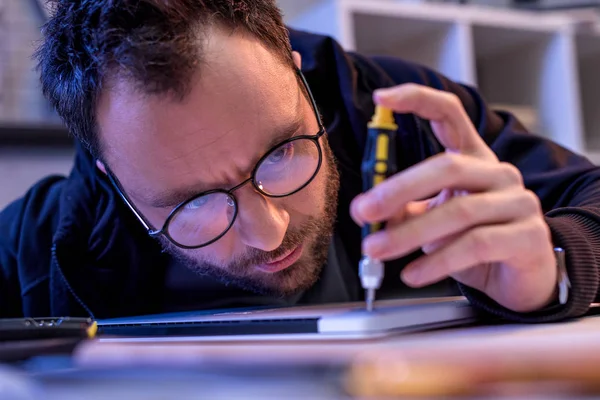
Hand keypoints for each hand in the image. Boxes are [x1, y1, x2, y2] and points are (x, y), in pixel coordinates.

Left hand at [350, 84, 556, 312]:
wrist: (522, 278)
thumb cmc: (476, 240)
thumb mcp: (436, 219)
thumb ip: (406, 209)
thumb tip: (367, 211)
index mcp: (473, 157)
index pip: (449, 114)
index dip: (417, 100)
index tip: (381, 99)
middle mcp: (498, 173)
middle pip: (446, 167)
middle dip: (398, 189)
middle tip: (364, 212)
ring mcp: (518, 202)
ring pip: (458, 212)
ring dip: (409, 235)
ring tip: (378, 250)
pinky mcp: (527, 237)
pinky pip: (475, 246)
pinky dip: (437, 262)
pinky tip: (412, 274)